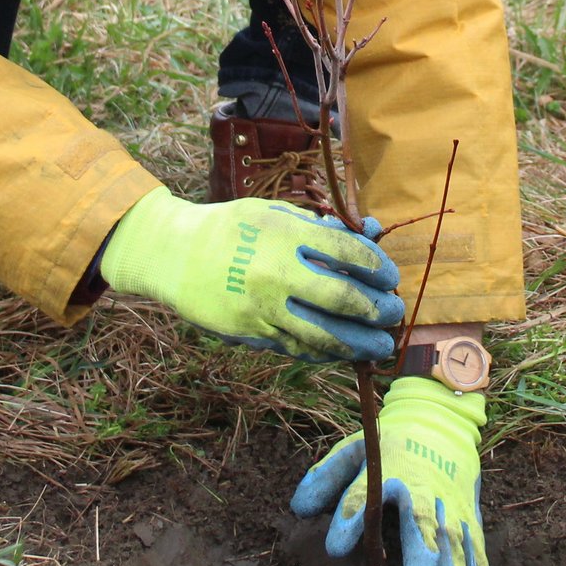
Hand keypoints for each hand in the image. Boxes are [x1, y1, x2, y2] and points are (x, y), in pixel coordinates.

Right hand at [98, 189, 402, 361]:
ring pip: (322, 335)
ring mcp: (261, 309)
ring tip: (381, 345)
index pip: (347, 254)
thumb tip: (370, 232)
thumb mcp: (274, 213)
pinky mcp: (250, 333)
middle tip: (393, 312)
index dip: (377, 267)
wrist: (172, 254)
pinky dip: (325, 352)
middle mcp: (275, 274)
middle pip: (342, 300)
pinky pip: (296, 348)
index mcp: (284, 236)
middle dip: (376, 310)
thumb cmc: (231, 227)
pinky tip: (343, 352)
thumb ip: (321, 225)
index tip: (389, 276)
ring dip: (359, 344)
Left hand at [291, 376, 488, 565]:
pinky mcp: (469, 513)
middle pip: (421, 519)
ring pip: (453, 536)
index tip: (336, 547)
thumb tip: (299, 509)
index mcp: (386, 470)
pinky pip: (475, 542)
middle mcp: (420, 486)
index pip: (363, 495)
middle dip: (422, 550)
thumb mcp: (354, 450)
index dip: (349, 520)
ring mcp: (449, 501)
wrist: (440, 423)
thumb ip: (326, 478)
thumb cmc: (391, 446)